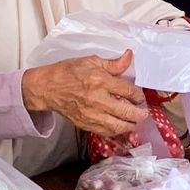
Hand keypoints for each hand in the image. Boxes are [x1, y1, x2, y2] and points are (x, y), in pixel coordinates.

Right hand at [21, 53, 146, 136]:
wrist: (47, 88)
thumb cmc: (67, 72)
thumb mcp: (91, 61)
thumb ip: (113, 63)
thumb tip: (129, 57)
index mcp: (100, 81)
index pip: (128, 91)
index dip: (138, 96)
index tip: (140, 97)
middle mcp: (97, 99)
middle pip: (126, 112)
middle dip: (139, 114)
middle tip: (143, 113)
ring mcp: (91, 114)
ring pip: (117, 126)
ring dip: (130, 125)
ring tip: (134, 121)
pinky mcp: (85, 124)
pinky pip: (105, 132)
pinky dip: (116, 131)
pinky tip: (120, 127)